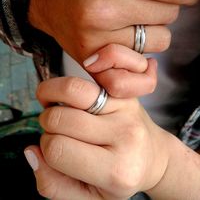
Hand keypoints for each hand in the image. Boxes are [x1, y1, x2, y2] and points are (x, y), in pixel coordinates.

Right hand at [25, 76, 170, 199]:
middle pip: (59, 119)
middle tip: (58, 132)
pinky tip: (68, 99)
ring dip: (51, 97)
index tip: (55, 150)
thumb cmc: (119, 177)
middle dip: (48, 125)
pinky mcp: (124, 93)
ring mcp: (126, 109)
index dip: (46, 149)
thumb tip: (31, 151)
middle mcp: (125, 137)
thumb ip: (53, 184)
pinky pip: (85, 80)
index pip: (57, 150)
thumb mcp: (88, 196)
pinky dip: (66, 87)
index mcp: (116, 171)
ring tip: (54, 106)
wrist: (153, 157)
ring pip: (71, 90)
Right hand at [28, 0, 199, 96]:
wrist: (54, 4)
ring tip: (129, 23)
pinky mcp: (94, 64)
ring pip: (161, 41)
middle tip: (140, 3)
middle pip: (170, 14)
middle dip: (164, 8)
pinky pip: (141, 74)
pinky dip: (145, 63)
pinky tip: (133, 52)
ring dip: (153, 32)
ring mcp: (96, 39)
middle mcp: (100, 7)